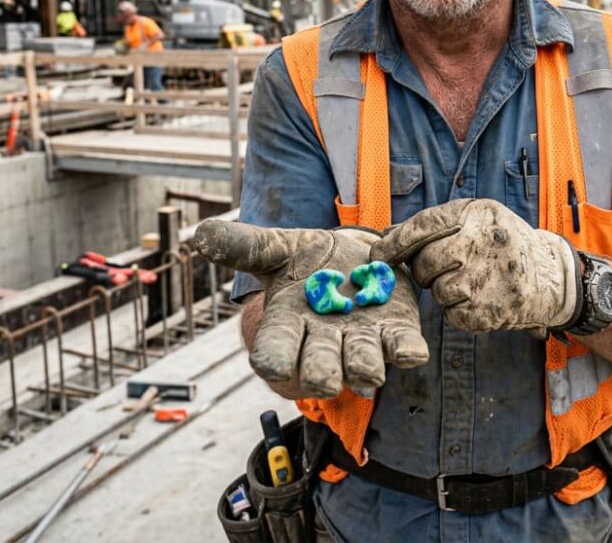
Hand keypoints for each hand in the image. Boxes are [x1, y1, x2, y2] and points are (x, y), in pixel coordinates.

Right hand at [192, 221, 427, 397]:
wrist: (355, 260)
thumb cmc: (308, 263)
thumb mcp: (276, 249)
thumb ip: (242, 246)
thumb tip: (201, 233)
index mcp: (288, 327)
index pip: (274, 353)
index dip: (273, 361)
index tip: (272, 366)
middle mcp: (323, 344)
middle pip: (318, 369)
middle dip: (321, 373)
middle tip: (325, 378)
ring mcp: (361, 342)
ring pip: (362, 366)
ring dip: (365, 369)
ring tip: (369, 371)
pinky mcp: (396, 333)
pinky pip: (402, 350)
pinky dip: (407, 353)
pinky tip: (411, 352)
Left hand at [371, 199, 579, 333]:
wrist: (550, 275)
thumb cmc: (500, 244)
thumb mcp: (474, 220)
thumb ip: (431, 226)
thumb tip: (385, 235)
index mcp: (479, 213)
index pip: (425, 226)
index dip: (396, 243)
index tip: (377, 256)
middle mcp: (486, 241)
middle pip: (427, 262)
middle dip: (424, 271)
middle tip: (439, 270)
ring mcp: (492, 277)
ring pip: (439, 290)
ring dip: (444, 290)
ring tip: (469, 281)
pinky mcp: (494, 309)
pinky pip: (454, 314)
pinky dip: (458, 310)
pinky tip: (479, 298)